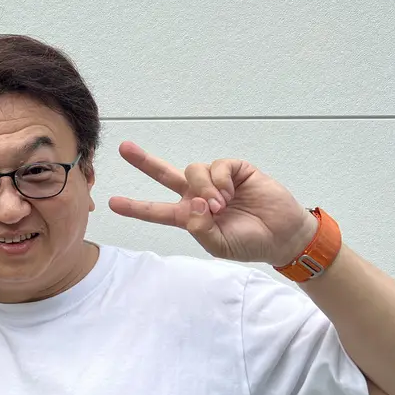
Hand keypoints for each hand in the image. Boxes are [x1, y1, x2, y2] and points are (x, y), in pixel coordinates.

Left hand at [108, 141, 318, 265]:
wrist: (282, 235)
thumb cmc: (249, 243)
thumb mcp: (219, 246)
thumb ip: (200, 229)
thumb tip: (192, 203)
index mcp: (189, 216)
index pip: (156, 211)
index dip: (136, 207)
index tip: (112, 203)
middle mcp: (197, 195)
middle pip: (164, 175)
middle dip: (144, 161)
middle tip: (124, 148)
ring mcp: (215, 181)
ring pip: (192, 170)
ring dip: (203, 188)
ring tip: (220, 205)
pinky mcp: (234, 169)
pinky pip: (216, 165)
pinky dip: (219, 179)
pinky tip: (230, 192)